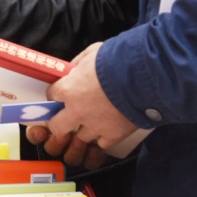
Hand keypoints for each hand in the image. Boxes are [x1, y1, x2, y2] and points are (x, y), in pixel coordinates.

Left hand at [38, 42, 137, 167]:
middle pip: (57, 127)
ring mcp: (95, 126)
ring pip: (81, 137)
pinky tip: (108, 128)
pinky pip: (102, 144)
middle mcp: (77, 111)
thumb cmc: (117, 61)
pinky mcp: (113, 135)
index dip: (57, 94)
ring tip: (93, 120)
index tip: (61, 93)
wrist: (144, 76)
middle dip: (59, 122)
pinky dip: (103, 138)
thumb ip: (79, 63)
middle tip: (66, 116)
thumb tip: (74, 69)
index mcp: (68, 90)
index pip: (52, 96)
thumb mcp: (92, 53)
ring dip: (84, 129)